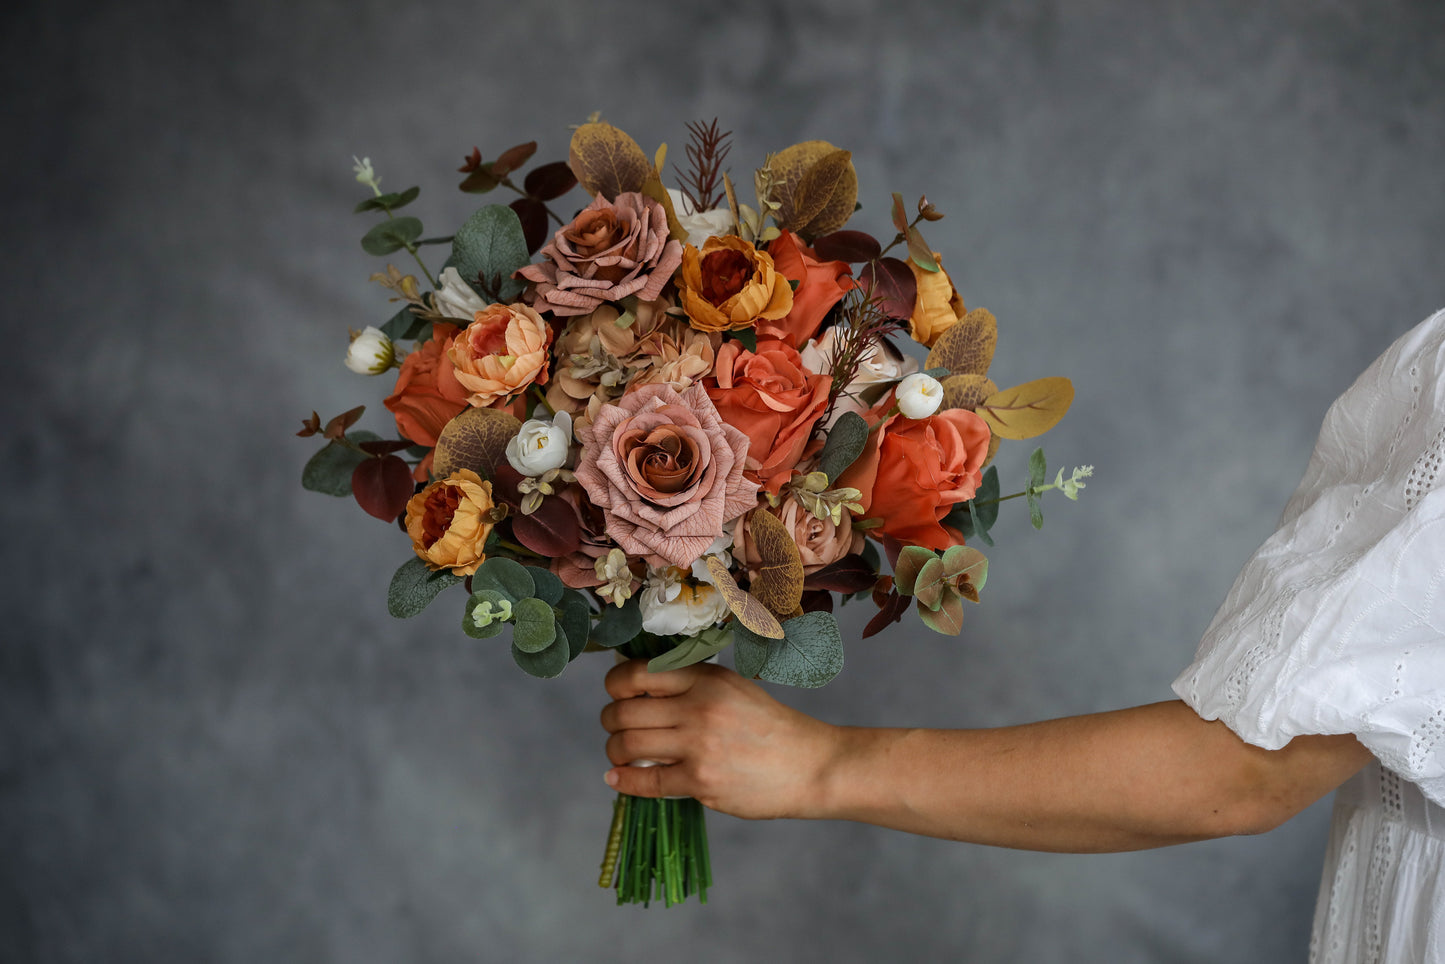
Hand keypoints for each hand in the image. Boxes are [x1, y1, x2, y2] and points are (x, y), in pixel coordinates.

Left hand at [600, 659, 839, 819]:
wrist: (809, 765)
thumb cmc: (770, 727)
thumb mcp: (733, 688)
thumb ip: (691, 685)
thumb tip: (638, 691)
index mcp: (705, 679)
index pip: (636, 674)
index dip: (614, 686)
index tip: (616, 695)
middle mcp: (699, 707)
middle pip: (624, 712)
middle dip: (610, 722)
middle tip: (615, 729)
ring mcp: (699, 746)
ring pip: (628, 745)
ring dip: (615, 751)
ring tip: (621, 754)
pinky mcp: (701, 781)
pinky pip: (647, 780)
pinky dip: (625, 781)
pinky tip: (618, 779)